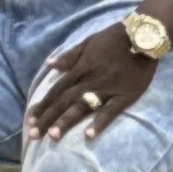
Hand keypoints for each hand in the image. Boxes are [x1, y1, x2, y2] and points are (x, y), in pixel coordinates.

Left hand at [25, 28, 157, 143]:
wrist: (143, 35)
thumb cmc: (114, 39)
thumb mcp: (88, 42)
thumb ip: (69, 56)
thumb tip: (49, 65)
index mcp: (80, 69)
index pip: (56, 90)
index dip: (43, 106)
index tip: (29, 120)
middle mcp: (89, 81)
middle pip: (64, 102)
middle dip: (47, 118)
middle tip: (33, 135)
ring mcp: (107, 89)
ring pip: (82, 107)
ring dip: (67, 121)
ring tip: (53, 136)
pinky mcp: (124, 96)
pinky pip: (110, 111)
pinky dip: (100, 123)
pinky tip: (89, 135)